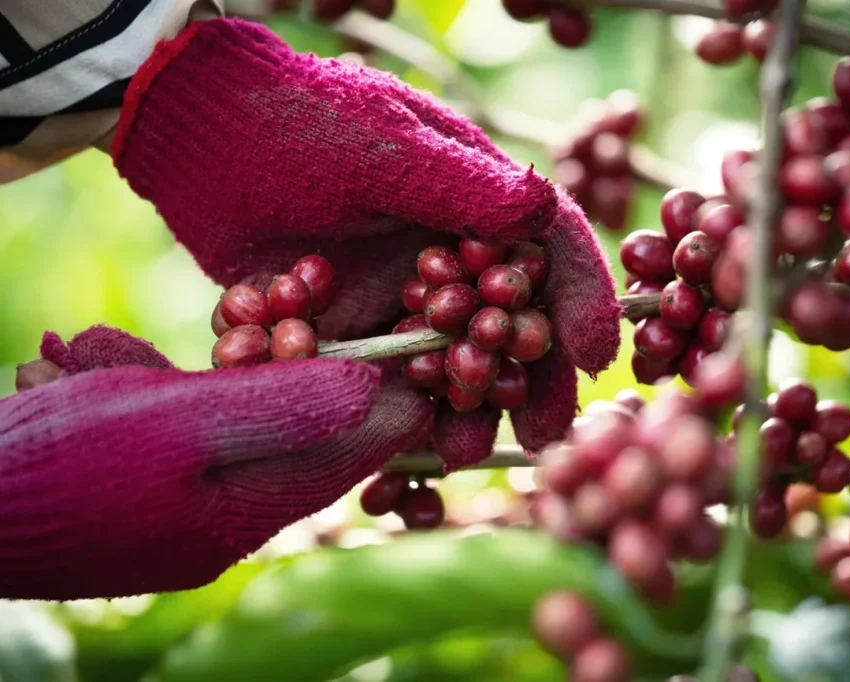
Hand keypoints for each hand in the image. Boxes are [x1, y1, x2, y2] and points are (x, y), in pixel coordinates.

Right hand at [0, 326, 431, 599]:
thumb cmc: (63, 464)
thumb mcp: (178, 421)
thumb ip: (282, 405)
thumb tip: (377, 389)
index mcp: (251, 510)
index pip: (351, 453)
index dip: (391, 398)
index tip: (424, 344)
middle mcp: (225, 520)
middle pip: (294, 437)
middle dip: (288, 370)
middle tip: (297, 312)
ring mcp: (178, 510)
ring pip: (224, 425)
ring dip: (204, 375)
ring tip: (151, 341)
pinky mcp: (135, 492)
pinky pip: (168, 431)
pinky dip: (147, 389)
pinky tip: (92, 362)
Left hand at [112, 18, 620, 468]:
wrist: (205, 136)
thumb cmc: (304, 121)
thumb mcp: (387, 148)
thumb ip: (460, 186)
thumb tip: (541, 206)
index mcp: (477, 199)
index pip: (549, 249)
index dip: (580, 303)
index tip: (594, 360)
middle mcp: (450, 250)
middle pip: (509, 321)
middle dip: (526, 381)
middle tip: (537, 438)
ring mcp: (402, 290)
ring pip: (450, 362)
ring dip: (460, 410)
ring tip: (456, 457)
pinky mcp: (354, 321)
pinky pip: (384, 375)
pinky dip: (389, 408)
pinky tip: (389, 443)